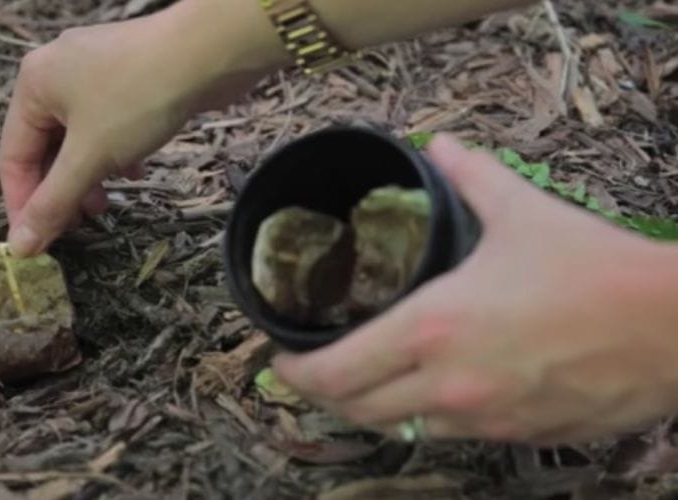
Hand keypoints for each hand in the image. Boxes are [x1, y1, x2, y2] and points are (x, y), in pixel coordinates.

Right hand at [0, 0, 286, 256]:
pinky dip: (116, 151)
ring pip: (81, 136)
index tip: (35, 242)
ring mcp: (97, 71)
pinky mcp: (130, 76)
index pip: (14, 155)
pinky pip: (110, 123)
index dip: (24, 203)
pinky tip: (135, 169)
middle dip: (62, 189)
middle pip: (47, 146)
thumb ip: (54, 202)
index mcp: (34, 84)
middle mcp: (58, 71)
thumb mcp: (90, 158)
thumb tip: (21, 245)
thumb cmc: (139, 100)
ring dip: (90, 175)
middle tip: (79, 224)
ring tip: (105, 205)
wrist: (207, 54)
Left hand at [273, 134, 677, 444]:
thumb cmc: (593, 269)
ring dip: (372, 407)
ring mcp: (482, 418)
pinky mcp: (517, 436)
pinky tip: (432, 389)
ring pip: (401, 428)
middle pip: (355, 410)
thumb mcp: (522, 211)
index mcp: (432, 328)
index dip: (293, 371)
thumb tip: (442, 146)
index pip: (334, 372)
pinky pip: (450, 435)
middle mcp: (447, 383)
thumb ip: (469, 176)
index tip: (280, 357)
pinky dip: (425, 416)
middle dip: (323, 393)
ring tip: (366, 377)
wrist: (672, 328)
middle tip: (314, 368)